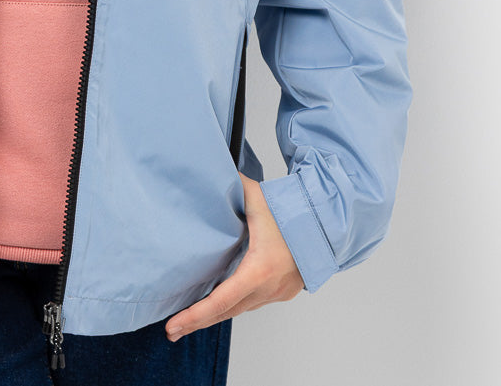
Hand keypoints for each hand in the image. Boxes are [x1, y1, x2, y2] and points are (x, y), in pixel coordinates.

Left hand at [165, 173, 303, 339]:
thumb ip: (230, 185)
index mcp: (259, 270)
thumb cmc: (293, 211)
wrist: (328, 224)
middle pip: (226, 312)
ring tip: (190, 318)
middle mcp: (268, 288)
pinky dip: (234, 304)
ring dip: (216, 314)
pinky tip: (220, 302)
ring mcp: (277, 292)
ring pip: (240, 309)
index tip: (173, 326)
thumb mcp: (255, 196)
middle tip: (172, 329)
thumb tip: (207, 172)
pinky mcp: (283, 291)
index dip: (194, 316)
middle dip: (197, 322)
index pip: (220, 301)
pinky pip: (253, 302)